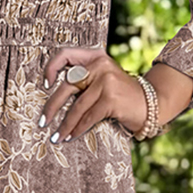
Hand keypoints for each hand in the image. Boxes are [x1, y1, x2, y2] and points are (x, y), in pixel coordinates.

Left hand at [39, 49, 192, 140]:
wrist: (150, 103)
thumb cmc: (121, 95)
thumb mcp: (104, 79)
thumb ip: (84, 80)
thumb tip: (52, 98)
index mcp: (96, 57)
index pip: (66, 55)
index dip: (51, 68)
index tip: (45, 85)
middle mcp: (100, 65)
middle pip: (67, 86)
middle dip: (51, 107)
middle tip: (42, 122)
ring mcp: (107, 81)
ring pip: (77, 107)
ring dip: (65, 125)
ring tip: (56, 137)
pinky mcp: (111, 99)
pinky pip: (88, 117)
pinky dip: (78, 129)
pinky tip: (71, 137)